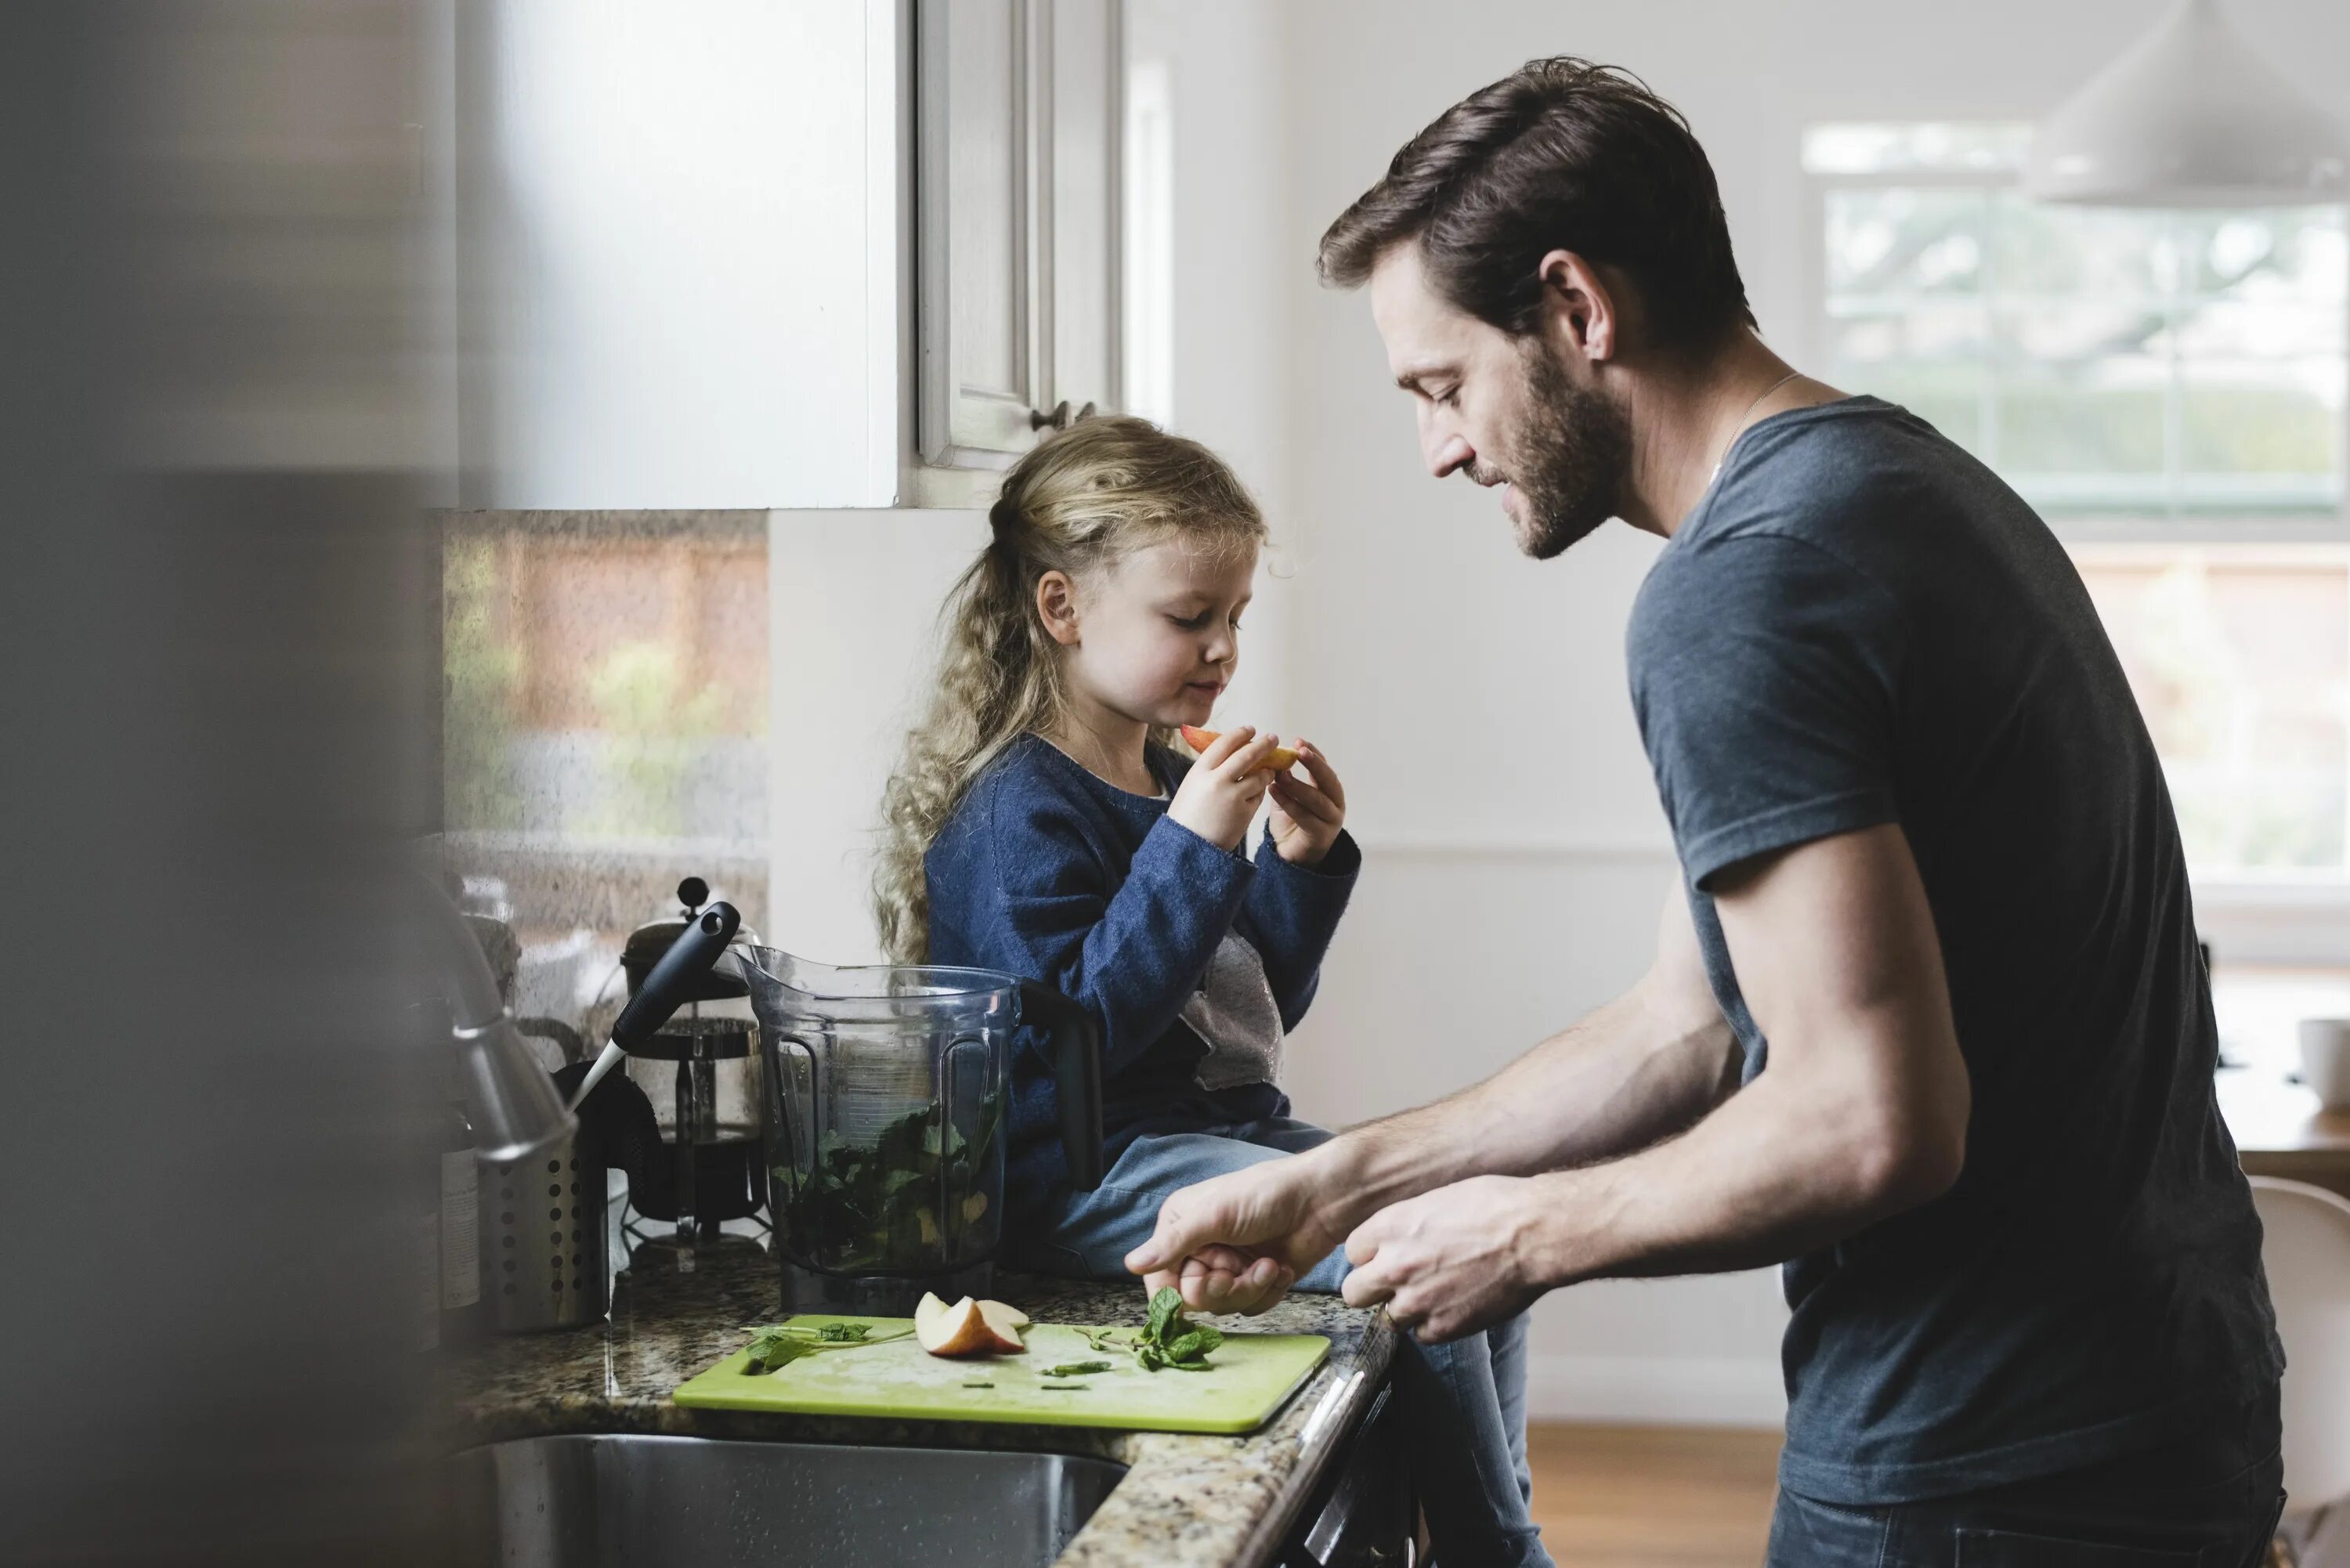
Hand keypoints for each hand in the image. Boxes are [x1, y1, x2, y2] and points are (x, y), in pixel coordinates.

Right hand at [1124, 1148, 1353, 1314]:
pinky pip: (1251, 1307)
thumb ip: (1174, 1242)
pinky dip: (1269, 1291)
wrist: (1320, 1201)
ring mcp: (1229, 1266)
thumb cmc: (1265, 1195)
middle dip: (1222, 1287)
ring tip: (1268, 1264)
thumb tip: (1131, 1264)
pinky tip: (1281, 1268)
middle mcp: (1200, 1249)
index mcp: (1180, 1228)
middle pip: (1194, 1299)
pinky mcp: (1256, 1280)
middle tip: (1238, 1269)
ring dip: (1250, 1287)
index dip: (1180, 1290)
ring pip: (1225, 1306)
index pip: (1161, 1280)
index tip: (1202, 1282)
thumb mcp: (1215, 1215)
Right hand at [1167, 725, 1279, 851]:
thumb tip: (1231, 752)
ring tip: (1269, 770)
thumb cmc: (1188, 816)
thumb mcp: (1192, 786)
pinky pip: (1258, 797)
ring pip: (1258, 777)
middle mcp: (1217, 780)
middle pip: (1247, 755)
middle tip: (1273, 738)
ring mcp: (1232, 797)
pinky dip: (1260, 793)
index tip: (1250, 730)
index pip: (1224, 744)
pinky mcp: (1244, 813)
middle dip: (1264, 744)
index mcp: (1200, 771)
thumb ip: (1210, 770)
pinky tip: (1258, 793)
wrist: (1187, 847)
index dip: (1239, 734)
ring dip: (1267, 771)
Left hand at [1267, 741, 1345, 865]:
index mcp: (1330, 791)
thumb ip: (1284, 779)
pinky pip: (1305, 817)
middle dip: (1314, 764)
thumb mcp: (1287, 796)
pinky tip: (1273, 791)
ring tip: (1280, 774)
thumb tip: (1272, 757)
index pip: (1324, 768)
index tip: (1298, 740)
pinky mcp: (1321, 835)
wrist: (1290, 855)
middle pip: (1329, 780)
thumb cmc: (1290, 822)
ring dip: (1297, 785)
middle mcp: (1336, 804)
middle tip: (1298, 751)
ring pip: (1317, 799)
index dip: (1314, 753)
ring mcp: (1331, 821)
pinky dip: (1289, 803)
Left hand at [1341, 1174, 1548, 1342]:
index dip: (1371, 1255)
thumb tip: (1398, 1238)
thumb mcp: (1437, 1199)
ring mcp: (1417, 1300)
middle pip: (1355, 1292)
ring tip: (1437, 1293)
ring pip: (1388, 1318)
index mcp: (1390, 1227)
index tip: (1385, 1255)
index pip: (1353, 1252)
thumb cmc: (1494, 1205)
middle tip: (1398, 1282)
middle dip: (1373, 1288)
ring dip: (1407, 1309)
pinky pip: (1422, 1334)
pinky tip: (1455, 1305)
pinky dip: (1435, 1324)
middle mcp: (1394, 1266)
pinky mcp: (1443, 1326)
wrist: (1534, 1234)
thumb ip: (1407, 1224)